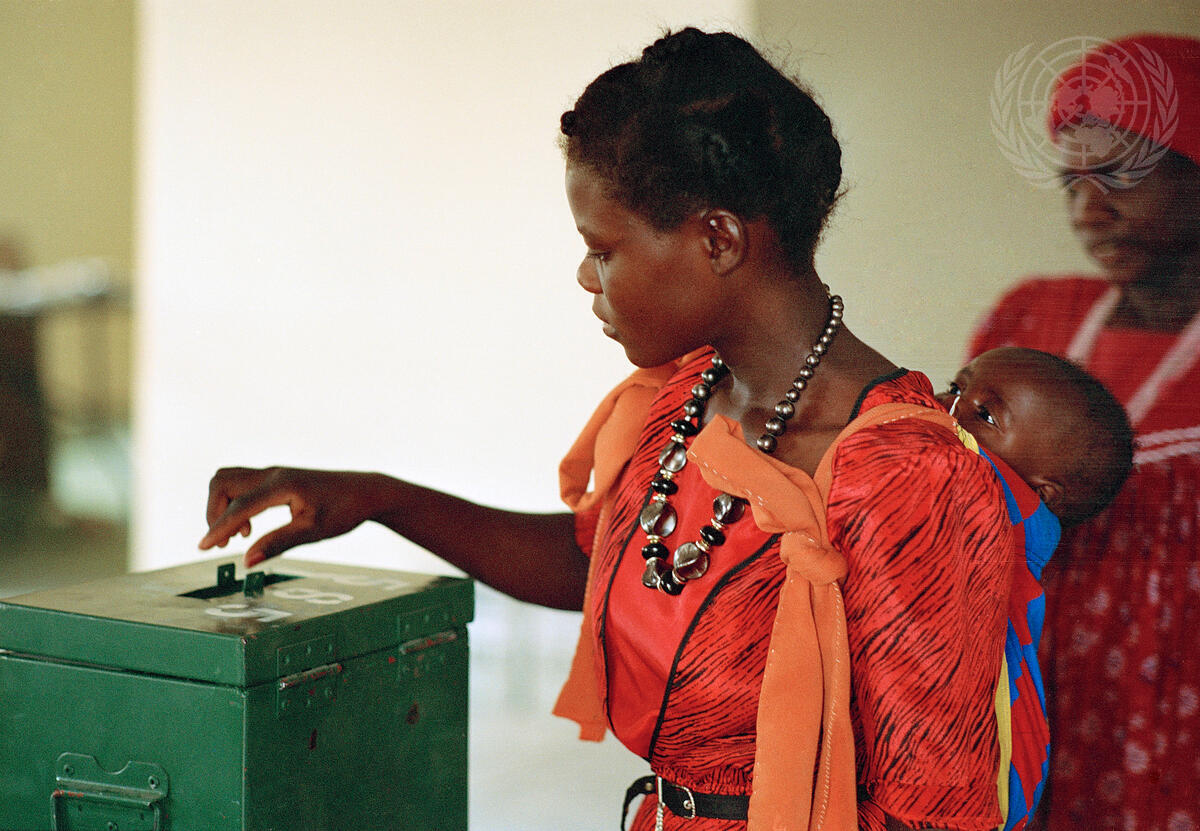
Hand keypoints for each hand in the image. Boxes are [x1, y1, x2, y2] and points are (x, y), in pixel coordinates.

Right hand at [199, 466, 378, 566]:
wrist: (365, 492)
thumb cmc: (344, 510)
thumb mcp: (313, 531)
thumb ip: (279, 544)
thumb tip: (247, 561)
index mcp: (282, 486)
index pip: (240, 506)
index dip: (218, 528)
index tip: (204, 548)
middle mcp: (273, 474)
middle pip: (223, 482)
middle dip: (213, 512)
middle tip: (224, 542)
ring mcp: (274, 473)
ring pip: (229, 479)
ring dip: (222, 506)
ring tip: (239, 536)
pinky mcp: (277, 478)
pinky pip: (242, 484)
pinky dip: (234, 503)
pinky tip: (250, 526)